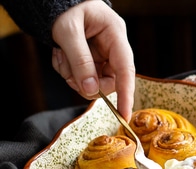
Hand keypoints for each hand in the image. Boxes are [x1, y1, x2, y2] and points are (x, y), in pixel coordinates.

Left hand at [51, 0, 134, 120]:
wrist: (53, 0)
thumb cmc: (64, 6)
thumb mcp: (68, 31)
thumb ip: (80, 61)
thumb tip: (91, 90)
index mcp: (115, 34)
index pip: (126, 70)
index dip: (126, 94)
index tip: (124, 115)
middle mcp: (113, 48)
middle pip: (110, 81)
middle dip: (88, 84)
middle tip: (69, 76)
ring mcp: (103, 56)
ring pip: (94, 83)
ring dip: (74, 77)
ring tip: (61, 57)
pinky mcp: (92, 61)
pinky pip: (83, 78)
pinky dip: (68, 72)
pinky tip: (61, 55)